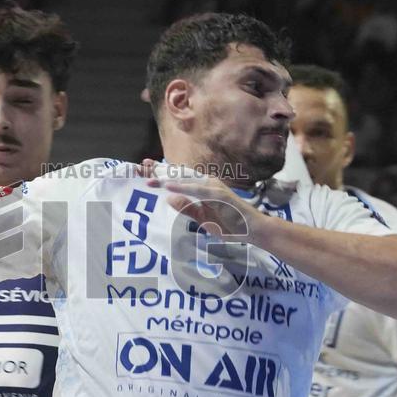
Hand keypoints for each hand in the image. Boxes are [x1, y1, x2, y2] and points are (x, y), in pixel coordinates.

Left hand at [145, 174, 263, 239]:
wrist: (254, 230)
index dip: (162, 173)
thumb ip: (186, 207)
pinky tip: (169, 188)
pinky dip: (183, 188)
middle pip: (180, 174)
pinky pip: (198, 191)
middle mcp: (207, 183)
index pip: (179, 178)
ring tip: (151, 178)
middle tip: (141, 166)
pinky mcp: (221, 195)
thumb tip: (168, 198)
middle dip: (161, 171)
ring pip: (187, 180)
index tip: (144, 169)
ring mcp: (214, 188)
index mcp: (202, 187)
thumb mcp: (202, 218)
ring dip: (169, 178)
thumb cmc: (231, 223)